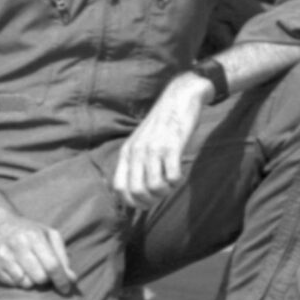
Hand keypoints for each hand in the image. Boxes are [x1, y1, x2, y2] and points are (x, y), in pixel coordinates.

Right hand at [0, 209, 77, 293]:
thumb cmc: (28, 231)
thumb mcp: (49, 236)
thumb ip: (62, 257)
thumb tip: (72, 279)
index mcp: (33, 235)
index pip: (52, 265)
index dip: (62, 280)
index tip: (66, 289)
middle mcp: (16, 244)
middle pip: (40, 278)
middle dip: (45, 279)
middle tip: (42, 271)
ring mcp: (1, 254)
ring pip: (25, 284)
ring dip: (31, 280)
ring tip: (28, 268)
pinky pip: (12, 284)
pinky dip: (17, 280)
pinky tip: (15, 268)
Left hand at [109, 70, 211, 205]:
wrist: (180, 97)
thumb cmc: (162, 125)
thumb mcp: (140, 142)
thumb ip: (134, 163)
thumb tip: (133, 194)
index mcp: (127, 151)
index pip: (119, 188)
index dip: (132, 202)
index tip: (145, 202)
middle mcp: (137, 151)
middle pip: (137, 192)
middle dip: (151, 201)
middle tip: (161, 192)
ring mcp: (154, 148)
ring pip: (155, 188)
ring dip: (166, 192)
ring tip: (171, 182)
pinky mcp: (172, 146)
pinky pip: (172, 177)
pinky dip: (177, 181)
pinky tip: (179, 172)